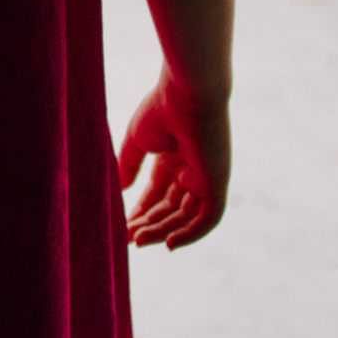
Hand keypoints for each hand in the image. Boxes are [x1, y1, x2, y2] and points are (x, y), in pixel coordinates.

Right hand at [117, 72, 229, 248]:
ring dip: (163, 230)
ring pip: (186, 216)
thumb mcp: (137, 141)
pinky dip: (190, 234)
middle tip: (127, 237)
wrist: (187, 94)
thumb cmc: (161, 109)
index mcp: (174, 156)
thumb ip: (128, 165)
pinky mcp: (217, 183)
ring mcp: (206, 178)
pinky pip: (207, 218)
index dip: (141, 210)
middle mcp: (192, 169)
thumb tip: (120, 190)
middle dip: (149, 223)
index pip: (158, 192)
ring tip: (139, 240)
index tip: (123, 225)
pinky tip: (168, 243)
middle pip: (171, 207)